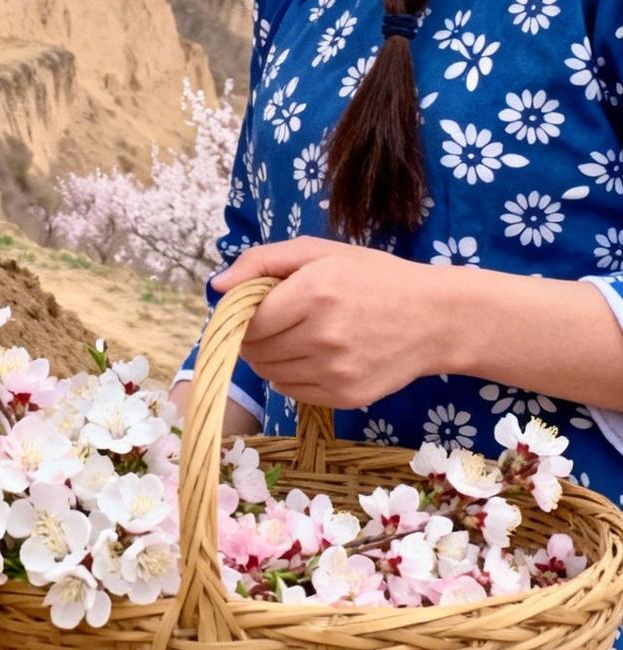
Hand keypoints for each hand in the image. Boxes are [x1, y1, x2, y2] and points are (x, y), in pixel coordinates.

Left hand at [209, 237, 446, 409]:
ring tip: (296, 336)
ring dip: (270, 357)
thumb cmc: (373, 277)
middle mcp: (322, 337)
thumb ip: (261, 262)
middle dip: (254, 336)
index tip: (253, 307)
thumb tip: (216, 287)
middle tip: (275, 320)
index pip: (248, 320)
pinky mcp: (347, 398)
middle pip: (256, 350)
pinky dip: (290, 376)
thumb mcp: (319, 251)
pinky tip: (312, 355)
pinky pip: (293, 392)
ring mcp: (335, 372)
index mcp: (313, 294)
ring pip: (270, 374)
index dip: (242, 315)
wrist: (434, 318)